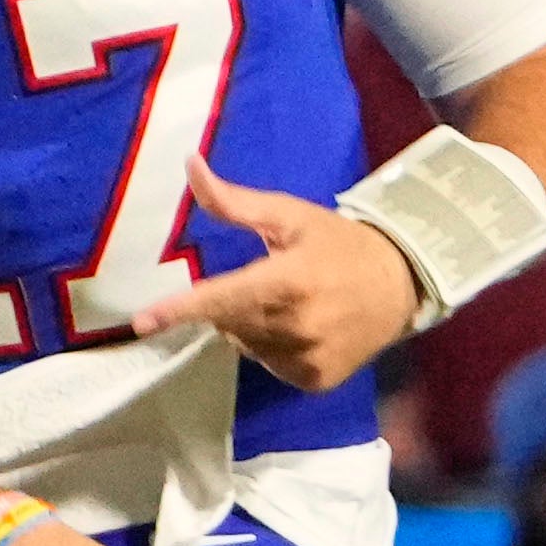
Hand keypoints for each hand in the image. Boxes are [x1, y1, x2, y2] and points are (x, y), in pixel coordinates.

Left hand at [174, 167, 422, 391]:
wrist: (403, 283)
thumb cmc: (339, 244)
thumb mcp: (290, 215)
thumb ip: (235, 201)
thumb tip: (190, 165)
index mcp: (287, 281)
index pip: (221, 300)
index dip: (179, 310)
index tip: (141, 322)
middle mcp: (296, 326)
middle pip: (228, 322)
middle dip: (234, 302)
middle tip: (267, 280)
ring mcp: (307, 358)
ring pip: (247, 346)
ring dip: (253, 326)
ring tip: (291, 303)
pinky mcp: (315, 380)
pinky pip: (271, 365)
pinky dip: (275, 347)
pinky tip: (303, 327)